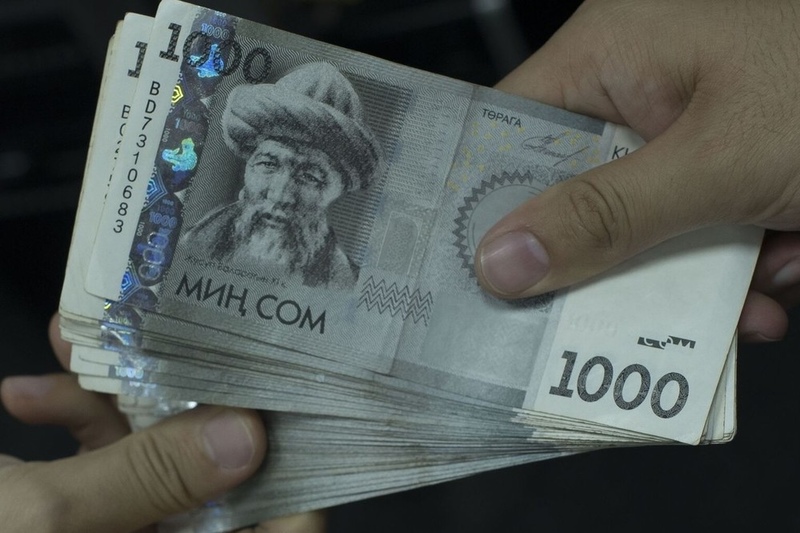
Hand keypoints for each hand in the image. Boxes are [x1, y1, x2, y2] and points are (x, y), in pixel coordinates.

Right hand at [0, 314, 324, 532]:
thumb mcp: (41, 521)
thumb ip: (151, 477)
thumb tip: (249, 435)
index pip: (283, 526)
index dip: (294, 465)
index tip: (282, 389)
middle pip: (214, 484)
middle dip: (183, 404)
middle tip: (171, 339)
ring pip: (151, 468)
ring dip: (113, 401)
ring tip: (69, 344)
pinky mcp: (78, 525)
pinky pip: (99, 476)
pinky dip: (71, 429)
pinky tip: (26, 394)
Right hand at [475, 0, 799, 341]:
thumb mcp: (723, 158)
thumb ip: (608, 215)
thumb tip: (501, 261)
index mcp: (613, 52)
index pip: (507, 132)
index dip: (487, 205)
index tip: (482, 276)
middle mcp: (640, 88)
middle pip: (573, 194)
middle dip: (611, 261)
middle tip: (618, 312)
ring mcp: (688, 131)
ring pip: (639, 230)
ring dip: (689, 276)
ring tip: (746, 292)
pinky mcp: (729, 167)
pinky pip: (693, 233)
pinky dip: (732, 271)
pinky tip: (776, 277)